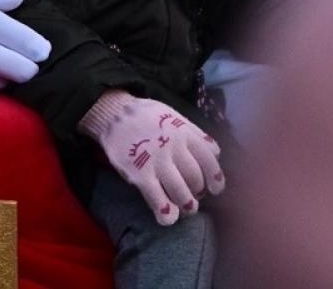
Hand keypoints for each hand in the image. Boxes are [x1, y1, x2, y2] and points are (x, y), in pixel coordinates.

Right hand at [80, 91, 224, 225]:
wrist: (116, 114)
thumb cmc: (149, 117)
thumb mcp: (176, 117)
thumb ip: (195, 134)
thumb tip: (215, 152)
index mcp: (185, 132)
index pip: (209, 158)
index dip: (215, 177)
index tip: (216, 189)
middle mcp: (174, 147)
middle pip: (195, 177)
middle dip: (198, 191)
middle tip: (195, 196)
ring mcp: (156, 161)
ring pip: (180, 190)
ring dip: (187, 204)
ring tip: (188, 209)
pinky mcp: (139, 174)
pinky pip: (156, 197)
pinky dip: (165, 211)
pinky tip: (168, 218)